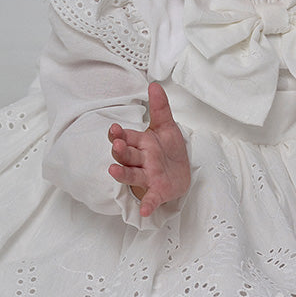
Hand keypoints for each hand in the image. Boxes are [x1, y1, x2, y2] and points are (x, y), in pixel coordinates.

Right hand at [108, 82, 191, 217]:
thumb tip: (154, 85)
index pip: (126, 137)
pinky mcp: (158, 191)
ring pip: (132, 175)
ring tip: (113, 171)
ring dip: (122, 174)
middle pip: (126, 156)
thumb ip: (160, 107)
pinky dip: (147, 204)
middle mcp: (141, 160)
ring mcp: (148, 177)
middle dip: (120, 151)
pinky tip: (144, 211)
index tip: (114, 129)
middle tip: (116, 145)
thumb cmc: (169, 150)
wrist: (182, 171)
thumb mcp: (167, 126)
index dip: (119, 134)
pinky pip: (151, 199)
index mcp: (141, 143)